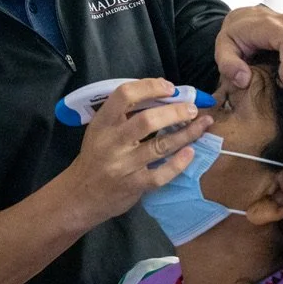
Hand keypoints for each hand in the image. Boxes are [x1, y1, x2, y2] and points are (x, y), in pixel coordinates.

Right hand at [63, 78, 214, 227]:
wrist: (80, 196)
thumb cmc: (95, 157)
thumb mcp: (100, 131)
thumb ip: (124, 114)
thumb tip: (163, 95)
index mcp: (102, 123)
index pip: (125, 95)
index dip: (150, 87)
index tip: (170, 88)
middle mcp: (111, 142)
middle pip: (147, 120)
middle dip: (175, 111)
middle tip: (192, 108)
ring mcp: (123, 166)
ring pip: (160, 146)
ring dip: (186, 134)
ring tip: (202, 125)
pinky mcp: (134, 186)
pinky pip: (161, 174)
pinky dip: (178, 163)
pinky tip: (191, 153)